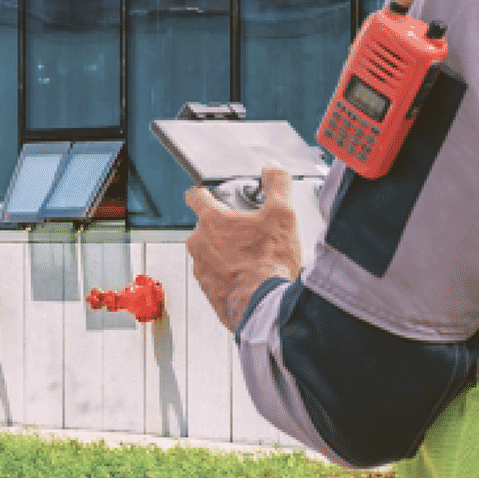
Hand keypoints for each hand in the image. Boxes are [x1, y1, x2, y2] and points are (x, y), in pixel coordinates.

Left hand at [185, 164, 303, 332]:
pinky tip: (249, 280)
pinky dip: (229, 277)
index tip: (206, 194)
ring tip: (252, 260)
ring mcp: (202, 270)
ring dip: (226, 255)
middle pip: (206, 228)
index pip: (196, 196)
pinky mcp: (209, 293)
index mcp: (212, 221)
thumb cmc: (270, 263)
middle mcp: (200, 244)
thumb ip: (276, 184)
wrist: (267, 310)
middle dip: (224, 230)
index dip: (202, 192)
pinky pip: (216, 278)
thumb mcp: (282, 214)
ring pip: (210, 254)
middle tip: (248, 235)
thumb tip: (272, 168)